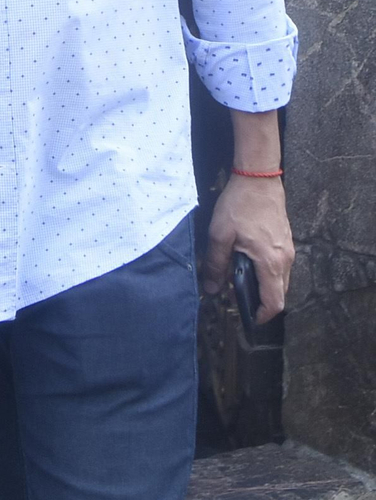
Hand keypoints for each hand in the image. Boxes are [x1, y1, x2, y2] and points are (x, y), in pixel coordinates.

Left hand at [204, 174, 292, 323]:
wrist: (258, 179)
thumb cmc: (239, 205)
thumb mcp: (219, 235)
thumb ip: (215, 265)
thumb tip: (211, 289)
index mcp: (271, 262)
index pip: (275, 302)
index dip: (262, 315)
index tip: (249, 319)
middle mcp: (286, 260)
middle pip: (279, 293)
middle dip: (261, 302)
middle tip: (239, 299)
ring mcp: (289, 250)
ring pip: (280, 280)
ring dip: (263, 286)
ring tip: (239, 279)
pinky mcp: (286, 241)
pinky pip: (279, 266)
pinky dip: (267, 272)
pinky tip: (247, 262)